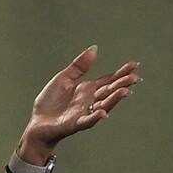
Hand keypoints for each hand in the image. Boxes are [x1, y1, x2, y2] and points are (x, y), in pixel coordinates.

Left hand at [18, 46, 140, 162]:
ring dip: (114, 99)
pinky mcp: (75, 124)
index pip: (108, 80)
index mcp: (88, 89)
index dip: (121, 73)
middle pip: (109, 91)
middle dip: (122, 84)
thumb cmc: (50, 103)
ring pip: (103, 105)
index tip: (134, 65)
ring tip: (124, 91)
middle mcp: (90, 101)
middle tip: (135, 78)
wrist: (37, 124)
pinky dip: (95, 117)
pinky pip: (87, 120)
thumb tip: (94, 49)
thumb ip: (79, 66)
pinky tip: (103, 113)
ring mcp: (84, 113)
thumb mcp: (64, 78)